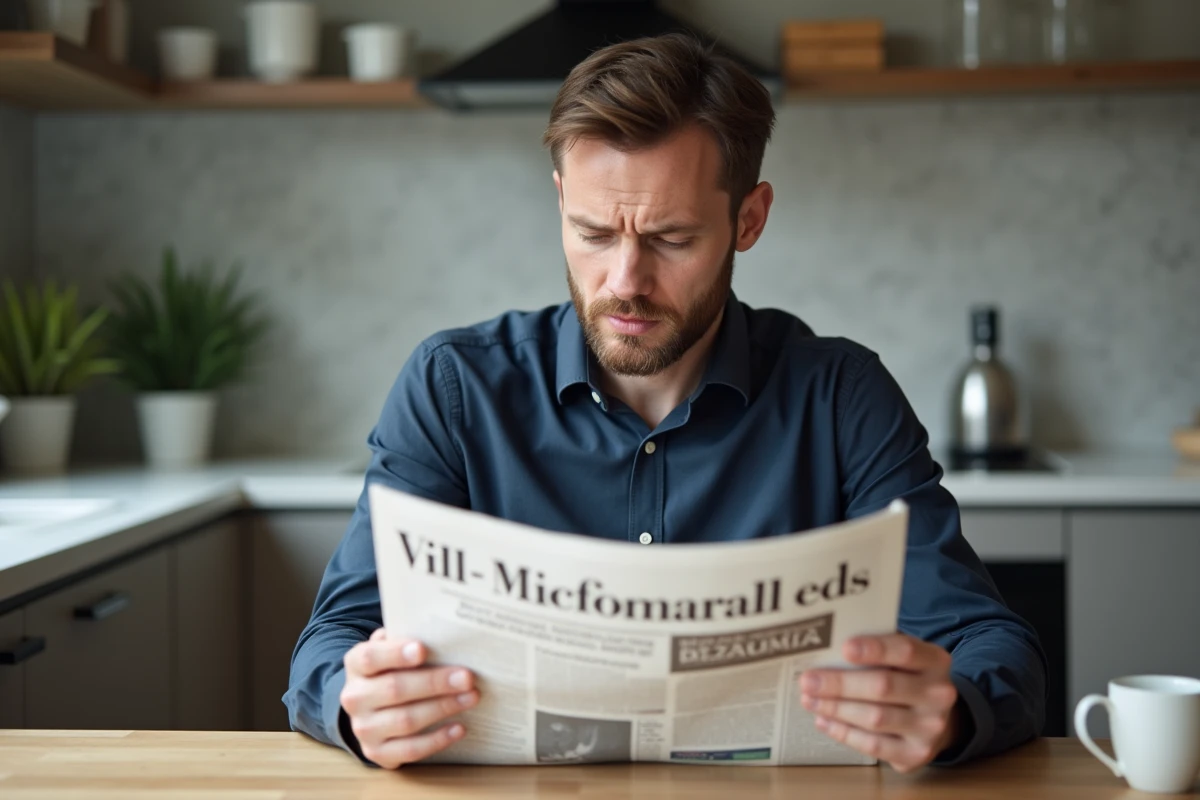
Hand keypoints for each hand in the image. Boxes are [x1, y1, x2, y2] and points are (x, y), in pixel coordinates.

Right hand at [340, 628, 479, 767]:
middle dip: (434, 682)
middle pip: (395, 689)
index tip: (423, 649)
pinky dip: (437, 739)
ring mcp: (364, 728)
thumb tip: (440, 634)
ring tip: (471, 697)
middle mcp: (354, 697)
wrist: (370, 707)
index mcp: (356, 665)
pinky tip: (459, 727)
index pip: (370, 657)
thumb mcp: (392, 650)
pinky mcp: (377, 753)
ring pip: (405, 720)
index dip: (395, 653)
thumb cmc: (392, 670)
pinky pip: (410, 750)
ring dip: (442, 708)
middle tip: (467, 677)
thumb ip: (406, 639)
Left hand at [799, 633, 959, 772]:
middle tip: (808, 680)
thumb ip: (876, 648)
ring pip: (874, 718)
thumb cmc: (906, 678)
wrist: (937, 720)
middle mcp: (938, 695)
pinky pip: (873, 745)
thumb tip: (827, 647)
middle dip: (840, 684)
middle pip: (883, 686)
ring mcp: (930, 728)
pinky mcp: (915, 754)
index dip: (874, 649)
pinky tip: (823, 720)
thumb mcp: (902, 658)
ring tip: (809, 699)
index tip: (844, 648)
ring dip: (835, 708)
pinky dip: (843, 732)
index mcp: (935, 661)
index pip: (905, 651)